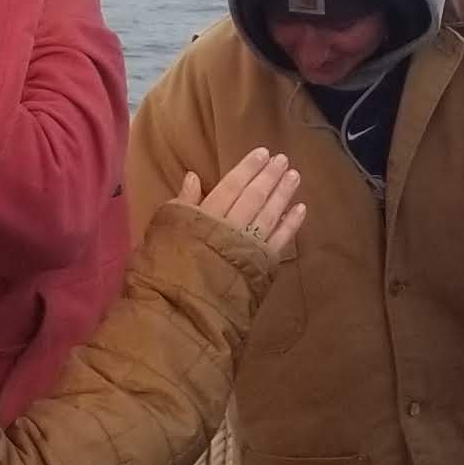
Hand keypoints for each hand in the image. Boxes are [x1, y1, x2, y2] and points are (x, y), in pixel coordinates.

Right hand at [176, 147, 307, 262]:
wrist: (181, 312)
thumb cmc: (164, 270)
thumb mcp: (163, 232)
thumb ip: (181, 204)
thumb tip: (193, 177)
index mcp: (205, 216)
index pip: (231, 185)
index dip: (247, 168)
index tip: (262, 153)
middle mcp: (231, 227)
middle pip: (255, 196)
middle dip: (270, 176)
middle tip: (283, 160)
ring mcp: (249, 247)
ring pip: (270, 214)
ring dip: (284, 194)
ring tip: (295, 176)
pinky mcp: (262, 267)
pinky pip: (280, 240)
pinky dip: (291, 224)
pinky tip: (300, 209)